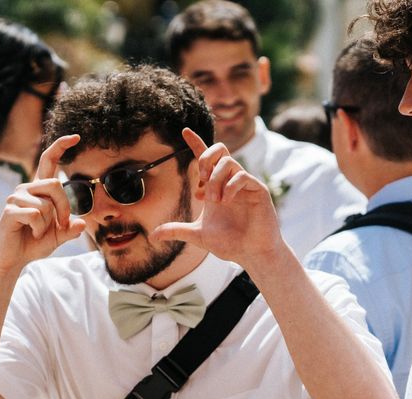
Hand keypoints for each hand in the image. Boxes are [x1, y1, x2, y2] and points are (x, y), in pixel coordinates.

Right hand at [0, 135, 85, 274]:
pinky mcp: (9, 210)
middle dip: (64, 208)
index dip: (60, 146)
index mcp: (39, 189)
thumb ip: (70, 229)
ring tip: (38, 231)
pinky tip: (30, 233)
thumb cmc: (33, 243)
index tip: (76, 137)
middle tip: (61, 225)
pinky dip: (39, 229)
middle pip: (56, 185)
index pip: (48, 160)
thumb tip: (81, 224)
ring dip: (48, 224)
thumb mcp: (58, 237)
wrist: (12, 259)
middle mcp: (26, 188)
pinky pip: (35, 216)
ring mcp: (16, 198)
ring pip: (46, 204)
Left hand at [151, 128, 285, 268]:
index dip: (196, 143)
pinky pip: (242, 175)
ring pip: (228, 162)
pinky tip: (226, 201)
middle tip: (200, 179)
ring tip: (214, 200)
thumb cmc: (229, 244)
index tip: (184, 131)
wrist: (250, 254)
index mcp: (215, 187)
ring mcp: (244, 184)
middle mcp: (229, 181)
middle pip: (219, 150)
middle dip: (205, 158)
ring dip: (215, 179)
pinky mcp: (257, 190)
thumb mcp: (197, 235)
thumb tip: (153, 235)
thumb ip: (176, 231)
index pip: (205, 159)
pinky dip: (230, 186)